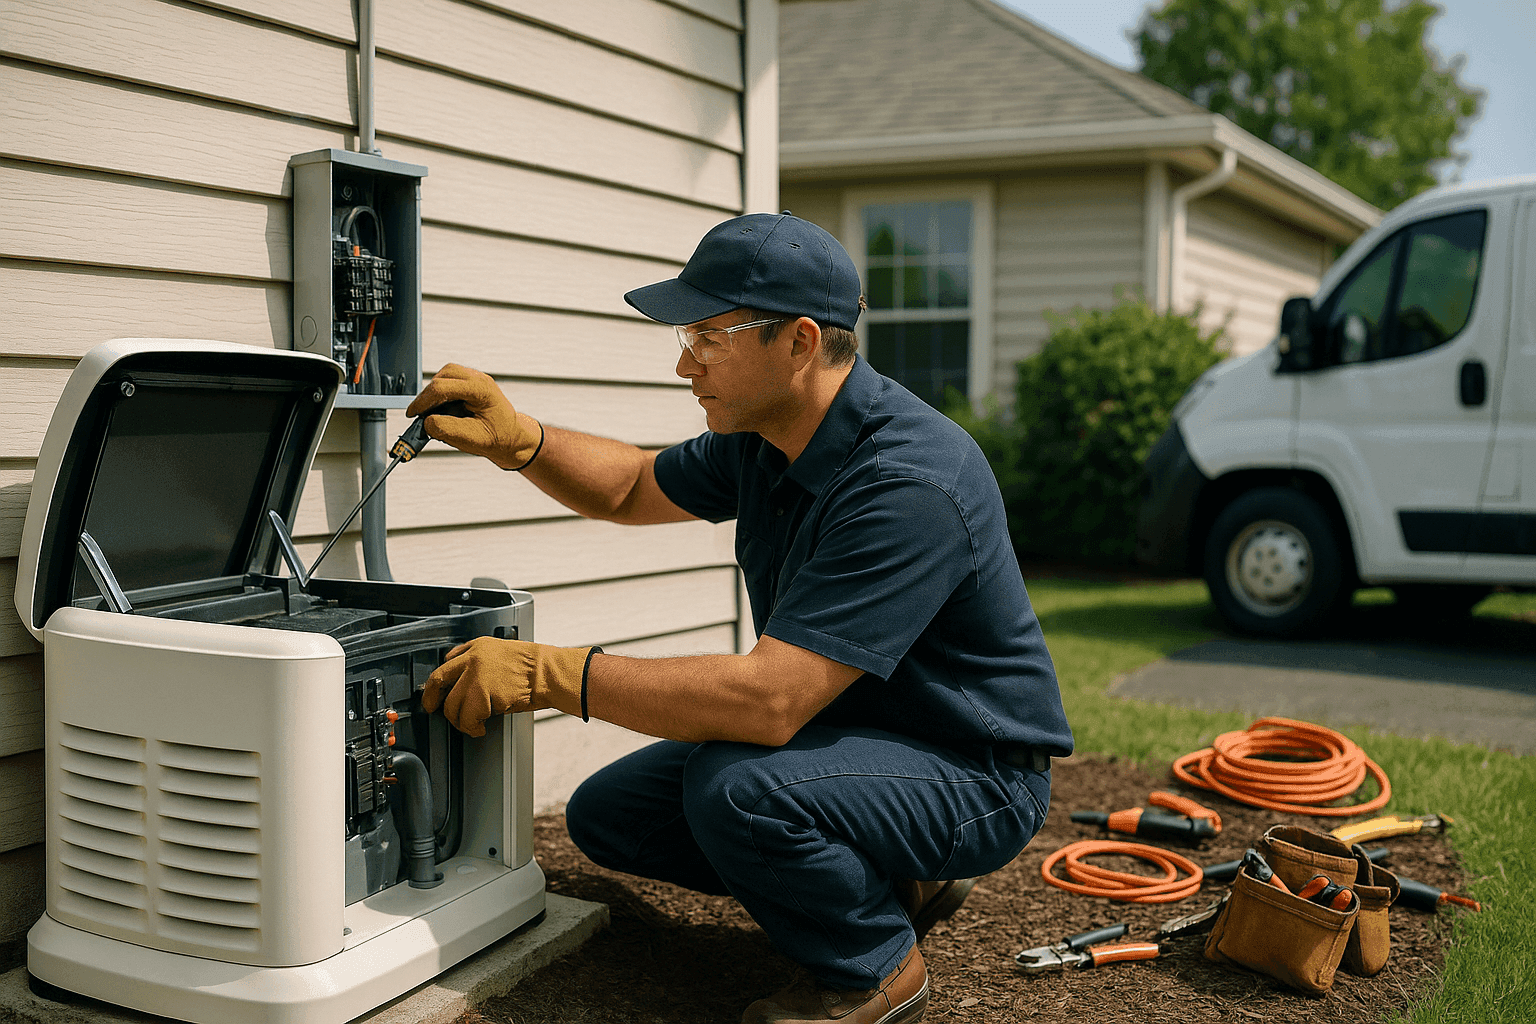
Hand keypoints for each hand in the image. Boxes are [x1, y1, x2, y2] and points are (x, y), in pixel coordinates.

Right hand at [407, 363, 542, 469]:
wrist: (511, 438)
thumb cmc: (498, 437)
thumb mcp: (472, 439)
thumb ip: (447, 429)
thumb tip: (427, 422)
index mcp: (482, 390)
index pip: (443, 387)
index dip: (423, 401)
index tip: (413, 413)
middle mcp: (479, 380)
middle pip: (443, 376)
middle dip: (427, 396)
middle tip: (419, 415)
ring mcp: (475, 379)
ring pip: (444, 376)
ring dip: (433, 394)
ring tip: (432, 414)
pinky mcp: (470, 384)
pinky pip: (449, 381)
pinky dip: (440, 395)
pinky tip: (442, 410)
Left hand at [421, 637, 596, 735]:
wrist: (549, 674)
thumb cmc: (534, 669)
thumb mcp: (504, 654)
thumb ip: (481, 662)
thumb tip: (464, 682)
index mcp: (478, 646)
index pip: (446, 663)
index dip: (439, 682)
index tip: (437, 692)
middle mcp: (473, 658)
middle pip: (439, 682)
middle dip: (433, 700)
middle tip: (436, 710)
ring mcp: (476, 675)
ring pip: (452, 704)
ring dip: (459, 720)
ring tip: (470, 725)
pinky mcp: (482, 693)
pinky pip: (468, 717)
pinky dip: (472, 727)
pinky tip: (479, 728)